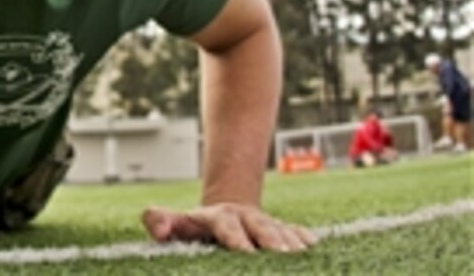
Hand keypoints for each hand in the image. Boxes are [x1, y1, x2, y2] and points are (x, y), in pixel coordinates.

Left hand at [142, 203, 316, 252]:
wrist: (225, 215)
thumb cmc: (196, 227)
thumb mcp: (176, 223)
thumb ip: (158, 221)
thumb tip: (160, 230)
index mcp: (219, 217)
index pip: (227, 226)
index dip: (236, 238)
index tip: (245, 251)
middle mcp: (246, 218)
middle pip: (262, 227)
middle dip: (273, 241)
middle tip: (283, 255)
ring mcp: (268, 224)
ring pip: (284, 232)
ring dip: (294, 245)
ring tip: (301, 259)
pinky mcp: (286, 231)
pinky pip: (300, 234)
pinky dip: (308, 242)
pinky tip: (316, 250)